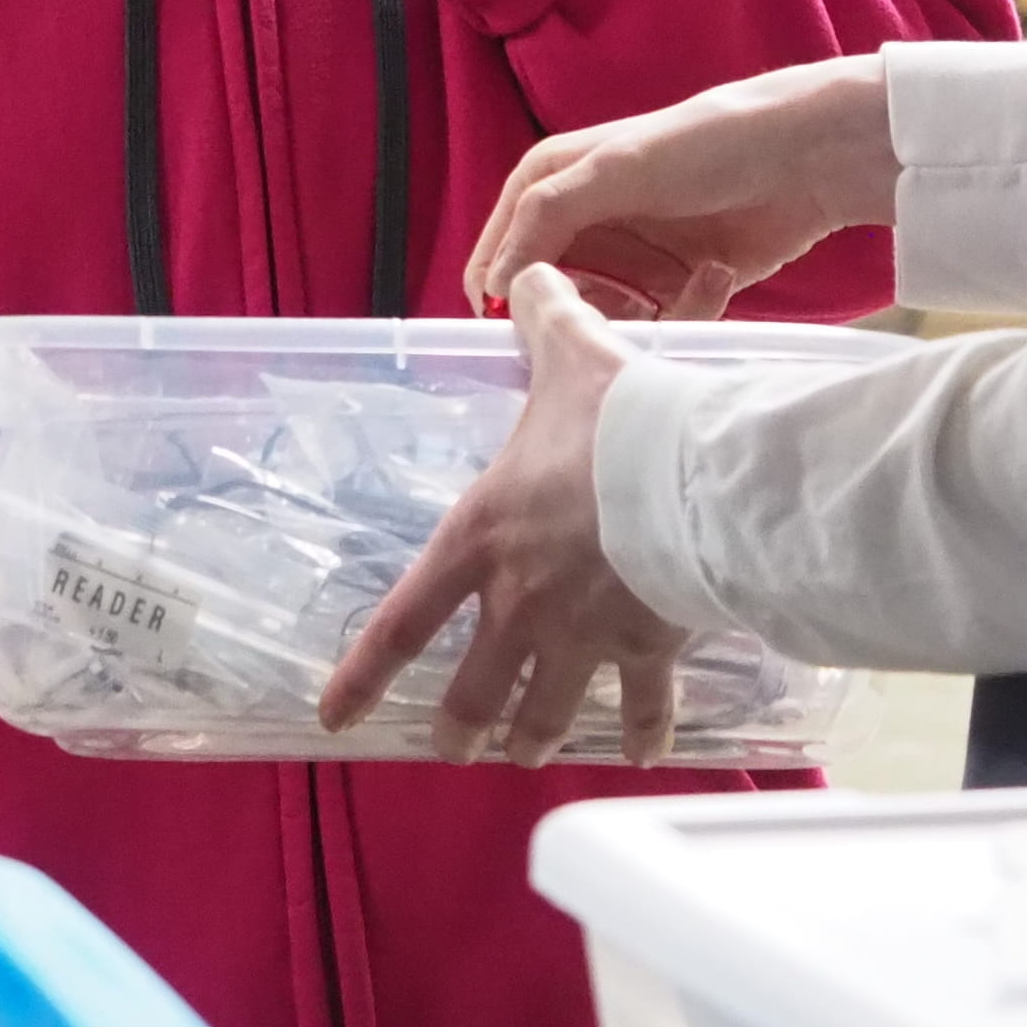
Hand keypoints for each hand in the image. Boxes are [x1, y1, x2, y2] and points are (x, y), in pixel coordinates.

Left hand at [319, 266, 689, 763]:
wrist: (691, 473)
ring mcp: (583, 636)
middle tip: (455, 744)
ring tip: (524, 753)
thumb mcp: (569, 355)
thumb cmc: (616, 420)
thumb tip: (530, 272)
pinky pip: (640, 706)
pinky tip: (636, 754)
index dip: (364, 677)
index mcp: (480, 541)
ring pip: (545, 711)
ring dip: (531, 737)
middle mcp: (521, 604)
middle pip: (475, 689)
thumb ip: (541, 316)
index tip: (335, 718)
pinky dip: (639, 734)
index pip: (403, 623)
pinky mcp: (648, 648)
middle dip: (461, 725)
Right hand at [465, 59, 895, 319]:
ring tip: (658, 299)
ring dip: (619, 319)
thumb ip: (545, 216)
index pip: (497, 252)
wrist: (804, 159)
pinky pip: (643, 324)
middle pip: (544, 292)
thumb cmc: (707, 146)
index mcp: (549, 183)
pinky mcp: (670, 287)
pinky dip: (661, 321)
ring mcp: (627, 257)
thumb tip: (495, 283)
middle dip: (566, 314)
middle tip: (595, 324)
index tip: (517, 332)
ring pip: (593, 315)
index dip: (499, 292)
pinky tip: (693, 294)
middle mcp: (582, 222)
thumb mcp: (615, 169)